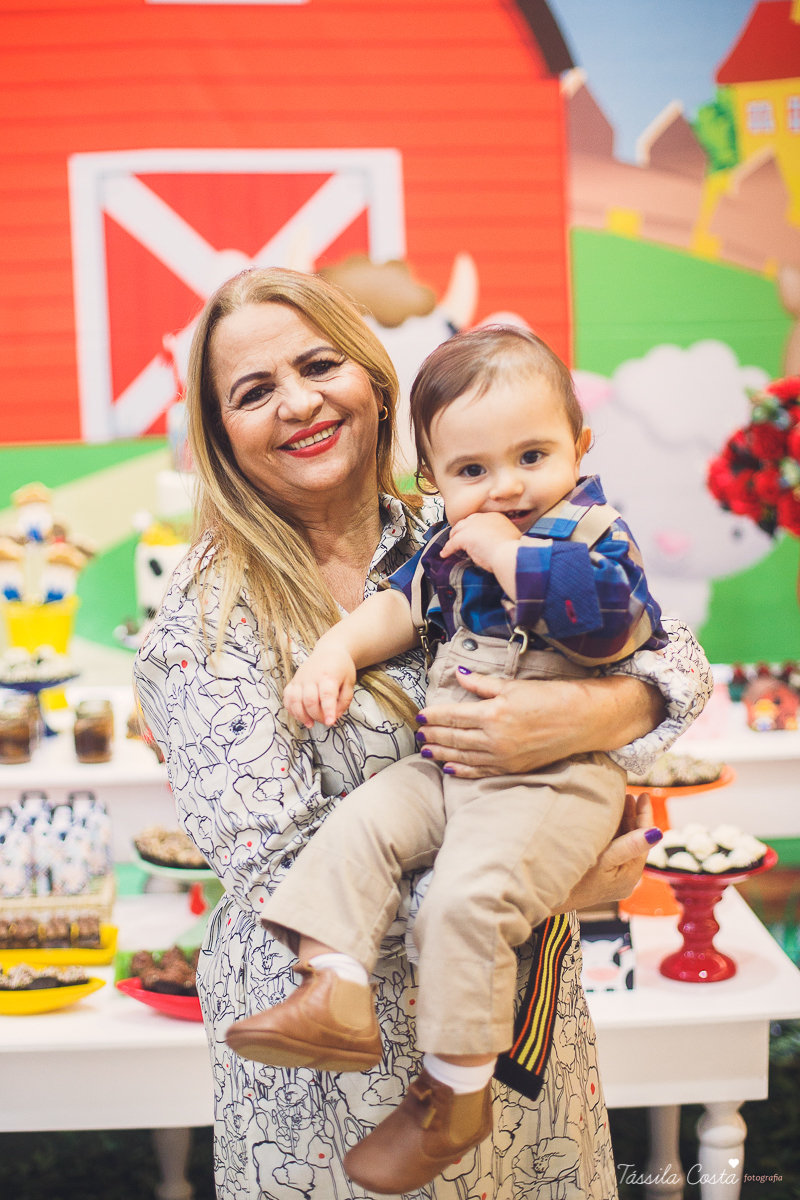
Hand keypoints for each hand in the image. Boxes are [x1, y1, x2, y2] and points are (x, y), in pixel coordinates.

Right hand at [283, 646, 356, 728]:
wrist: (329, 650)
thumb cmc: (341, 668)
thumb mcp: (350, 682)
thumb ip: (344, 700)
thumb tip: (335, 716)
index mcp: (328, 676)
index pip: (326, 695)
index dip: (327, 710)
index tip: (330, 722)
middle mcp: (311, 677)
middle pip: (309, 700)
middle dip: (317, 715)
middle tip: (325, 721)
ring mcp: (300, 679)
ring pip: (295, 700)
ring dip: (301, 715)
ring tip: (310, 724)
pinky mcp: (293, 681)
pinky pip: (287, 698)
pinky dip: (291, 709)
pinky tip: (300, 716)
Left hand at [416, 671, 665, 777]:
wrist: (582, 721)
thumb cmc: (550, 697)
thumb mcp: (514, 686)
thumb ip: (482, 684)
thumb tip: (459, 675)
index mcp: (492, 714)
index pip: (453, 716)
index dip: (434, 716)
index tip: (420, 715)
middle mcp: (493, 739)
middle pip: (454, 737)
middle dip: (433, 735)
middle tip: (418, 733)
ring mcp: (502, 757)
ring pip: (462, 756)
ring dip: (442, 752)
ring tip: (425, 749)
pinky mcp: (512, 768)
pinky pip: (480, 771)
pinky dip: (462, 769)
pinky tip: (449, 767)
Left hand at [440, 512, 520, 572]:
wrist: (510, 554)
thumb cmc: (513, 550)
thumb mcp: (509, 538)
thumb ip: (500, 537)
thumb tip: (496, 543)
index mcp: (495, 517)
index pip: (480, 520)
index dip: (475, 528)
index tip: (474, 535)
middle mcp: (482, 518)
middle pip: (466, 522)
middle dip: (462, 530)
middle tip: (459, 538)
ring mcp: (472, 526)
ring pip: (457, 530)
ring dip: (453, 537)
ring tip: (451, 545)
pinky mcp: (464, 536)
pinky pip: (452, 543)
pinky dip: (447, 549)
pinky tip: (444, 554)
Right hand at [553, 794, 660, 911]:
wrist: (547, 895)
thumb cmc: (574, 880)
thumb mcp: (603, 859)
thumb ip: (630, 845)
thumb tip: (658, 833)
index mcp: (630, 875)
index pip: (644, 841)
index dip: (644, 816)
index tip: (645, 795)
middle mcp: (625, 877)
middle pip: (635, 842)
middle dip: (634, 817)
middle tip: (632, 795)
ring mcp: (613, 877)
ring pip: (624, 844)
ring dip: (624, 823)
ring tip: (623, 801)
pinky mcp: (601, 875)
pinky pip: (614, 848)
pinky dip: (614, 832)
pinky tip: (609, 819)